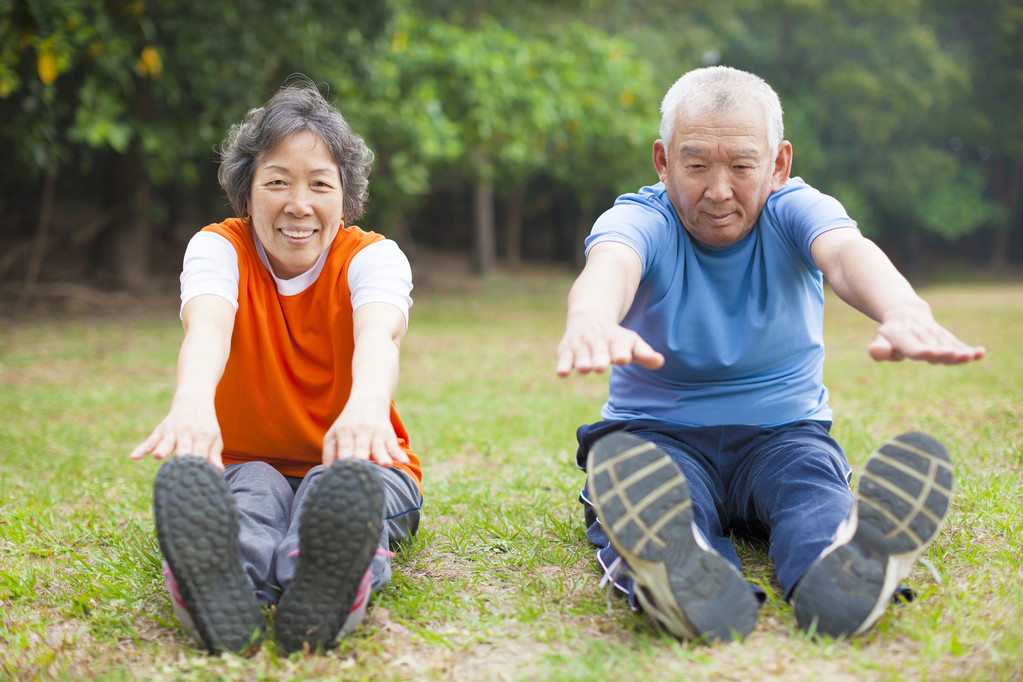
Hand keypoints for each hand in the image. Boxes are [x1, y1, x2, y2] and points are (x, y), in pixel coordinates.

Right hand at [128, 400, 224, 469]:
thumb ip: (214, 455)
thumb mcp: (214, 438)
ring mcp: (172, 432)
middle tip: (179, 473)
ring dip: (163, 449)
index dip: (198, 467)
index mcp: (203, 436)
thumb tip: (219, 471)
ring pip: (166, 442)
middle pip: (184, 449)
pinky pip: (150, 441)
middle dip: (182, 460)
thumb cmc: (206, 425)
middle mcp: (188, 433)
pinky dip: (142, 448)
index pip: (201, 455)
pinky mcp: (160, 431)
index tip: (196, 481)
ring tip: (158, 456)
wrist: (194, 401)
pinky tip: (134, 456)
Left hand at [322, 399, 408, 467]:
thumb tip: (327, 473)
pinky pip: (394, 445)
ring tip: (386, 465)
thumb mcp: (334, 433)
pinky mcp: (388, 433)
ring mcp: (376, 432)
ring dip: (382, 456)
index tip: (345, 477)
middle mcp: (360, 431)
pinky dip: (399, 453)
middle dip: (362, 461)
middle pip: (361, 449)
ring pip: (379, 446)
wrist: (368, 400)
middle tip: (362, 475)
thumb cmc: (348, 423)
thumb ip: (329, 453)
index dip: (345, 462)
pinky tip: (404, 461)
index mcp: (344, 432)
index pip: (345, 449)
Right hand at [556, 311, 664, 375]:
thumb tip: (660, 362)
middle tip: (600, 366)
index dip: (621, 352)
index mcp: (617, 340)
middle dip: (600, 358)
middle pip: (599, 351)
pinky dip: (563, 364)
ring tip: (584, 368)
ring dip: (582, 361)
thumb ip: (644, 354)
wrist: (589, 318)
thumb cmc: (615, 338)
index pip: (620, 346)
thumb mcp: (632, 343)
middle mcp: (598, 341)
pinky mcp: (566, 351)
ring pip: (581, 354)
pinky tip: (562, 372)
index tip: (623, 358)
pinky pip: (563, 358)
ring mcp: (581, 346)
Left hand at [868, 308, 985, 363]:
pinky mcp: (947, 338)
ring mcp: (936, 336)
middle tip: (954, 355)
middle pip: (934, 347)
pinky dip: (969, 349)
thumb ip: (878, 349)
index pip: (913, 346)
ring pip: (948, 346)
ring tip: (969, 356)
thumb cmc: (890, 334)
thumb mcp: (879, 340)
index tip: (928, 353)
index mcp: (904, 337)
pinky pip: (959, 344)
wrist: (906, 314)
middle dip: (943, 352)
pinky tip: (981, 353)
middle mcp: (922, 335)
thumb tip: (875, 352)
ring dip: (959, 352)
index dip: (921, 350)